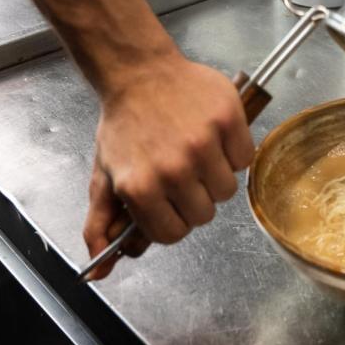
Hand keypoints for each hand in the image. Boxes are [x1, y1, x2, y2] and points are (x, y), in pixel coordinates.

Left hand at [82, 53, 253, 279]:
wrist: (139, 73)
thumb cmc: (124, 126)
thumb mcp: (104, 177)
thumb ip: (100, 226)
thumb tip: (99, 272)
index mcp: (140, 187)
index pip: (174, 234)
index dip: (173, 219)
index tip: (169, 202)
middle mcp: (173, 169)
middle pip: (204, 215)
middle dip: (194, 198)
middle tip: (183, 173)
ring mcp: (203, 144)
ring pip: (228, 190)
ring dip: (216, 176)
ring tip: (198, 153)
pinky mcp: (228, 120)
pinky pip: (245, 158)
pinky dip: (234, 151)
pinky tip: (214, 136)